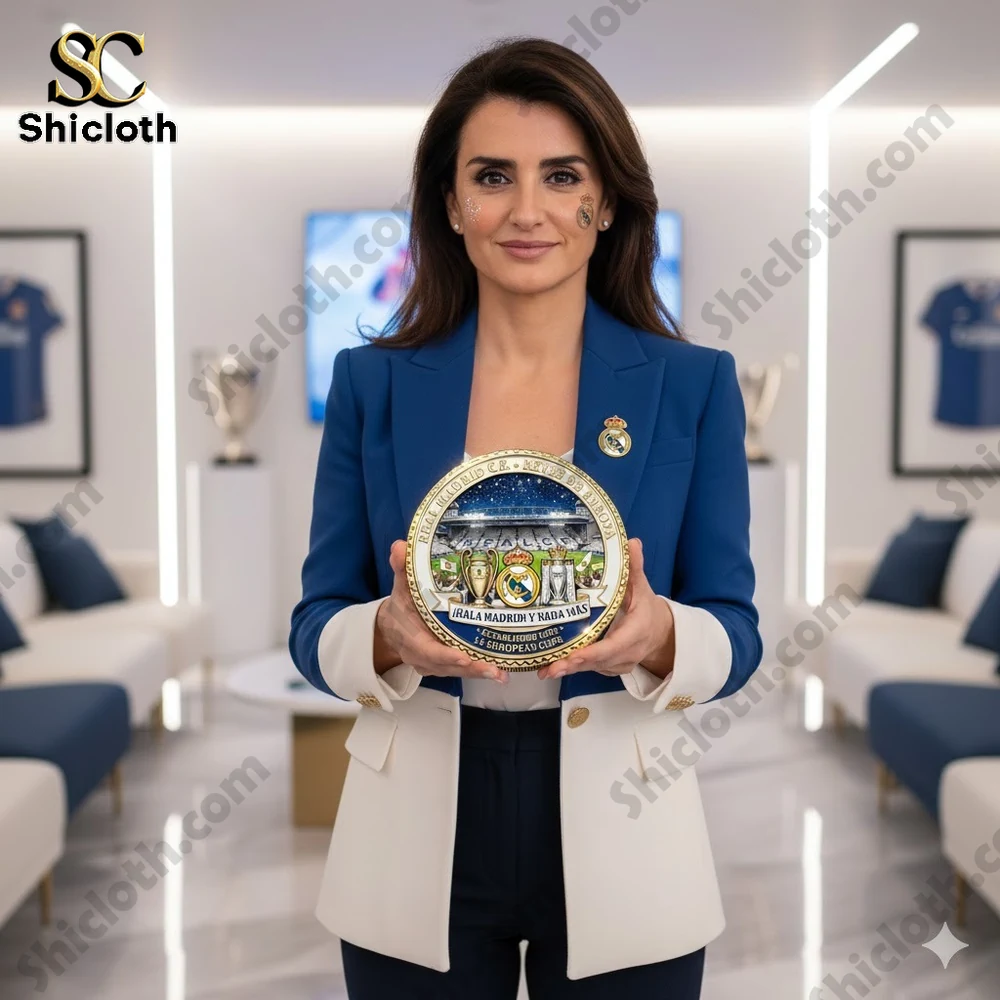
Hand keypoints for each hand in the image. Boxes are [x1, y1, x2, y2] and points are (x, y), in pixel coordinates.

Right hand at [374, 540, 508, 683]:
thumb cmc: (401, 604)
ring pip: (456, 672)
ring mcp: (432, 664)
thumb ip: (402, 567)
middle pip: (447, 666)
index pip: (427, 650)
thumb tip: (401, 547)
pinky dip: (477, 671)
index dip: (445, 655)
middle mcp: (421, 656)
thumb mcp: (401, 585)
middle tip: (495, 669)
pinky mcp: (442, 666)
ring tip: (502, 673)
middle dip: (471, 668)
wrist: (391, 626)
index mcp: (411, 637)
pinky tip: (499, 670)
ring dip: (479, 673)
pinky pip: (460, 671)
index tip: (464, 658)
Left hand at [536, 538, 674, 679]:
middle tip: (550, 667)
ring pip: (593, 668)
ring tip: (545, 670)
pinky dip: (574, 668)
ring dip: (569, 669)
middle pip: (599, 661)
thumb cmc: (646, 608)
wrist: (661, 632)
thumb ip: (635, 567)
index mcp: (636, 632)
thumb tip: (632, 543)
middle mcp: (628, 653)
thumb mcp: (642, 587)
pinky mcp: (611, 668)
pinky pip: (592, 670)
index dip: (593, 652)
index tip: (574, 655)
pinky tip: (553, 666)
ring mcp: (620, 664)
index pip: (615, 646)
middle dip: (573, 664)